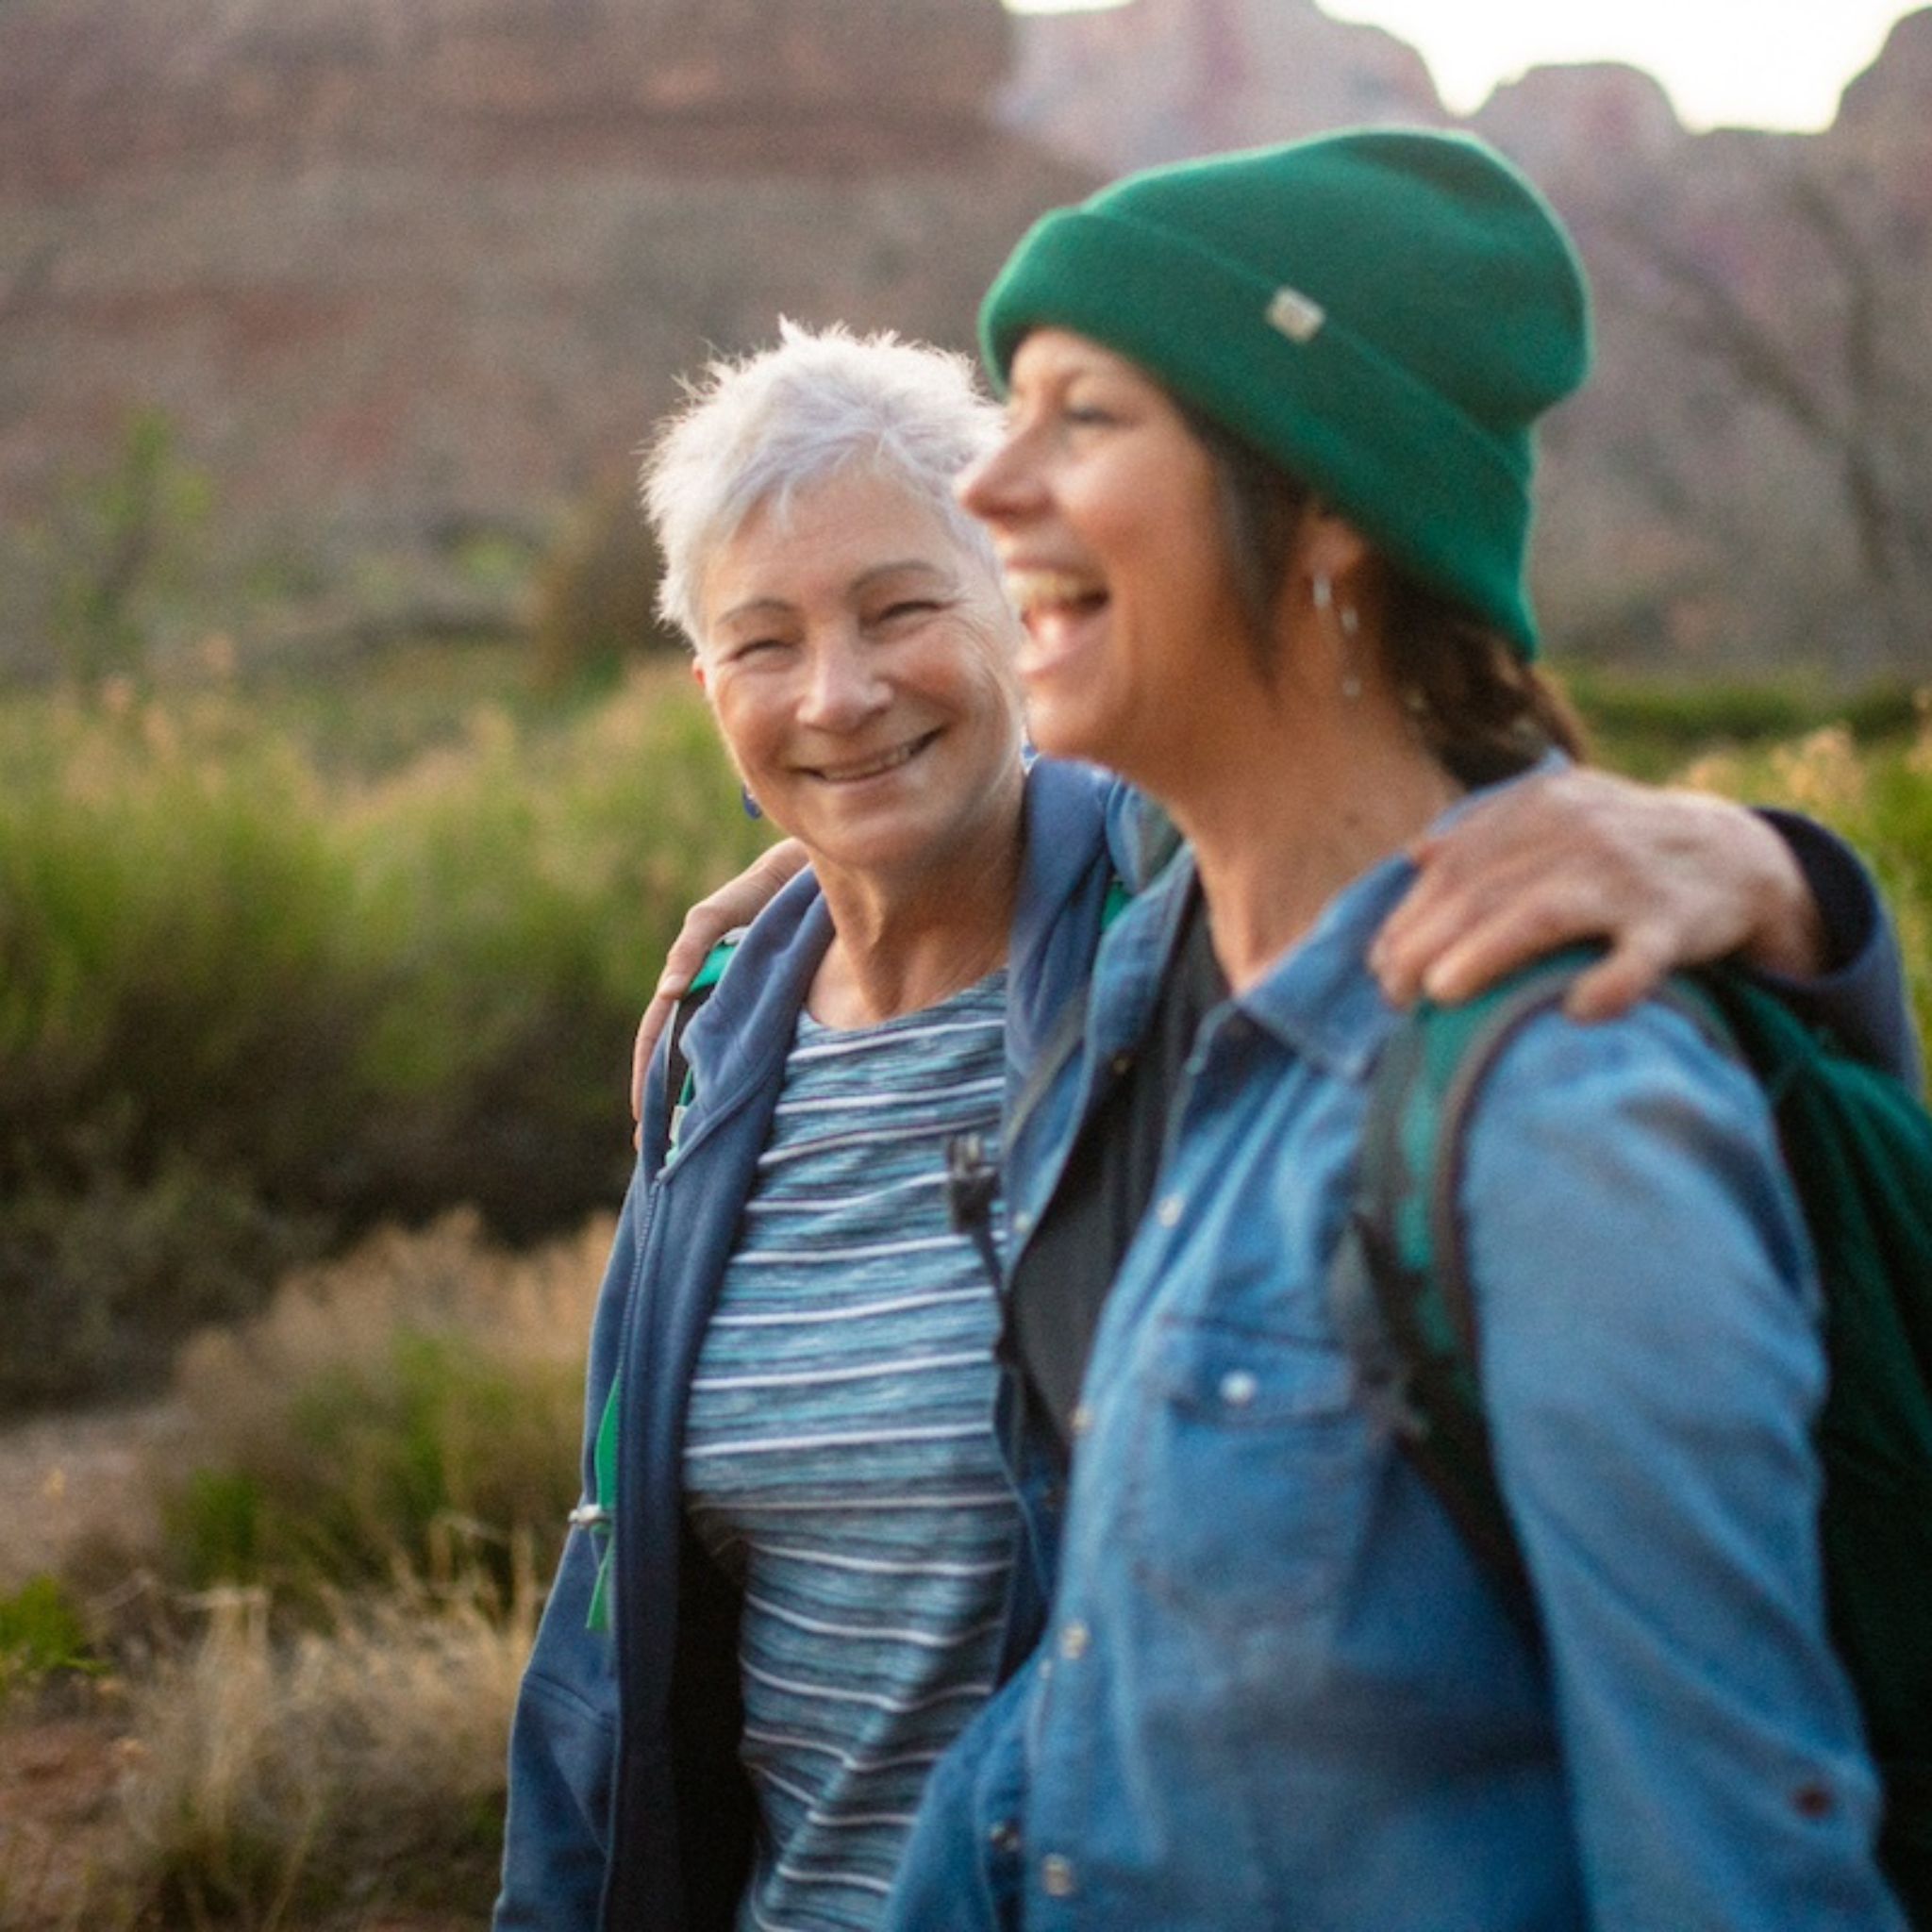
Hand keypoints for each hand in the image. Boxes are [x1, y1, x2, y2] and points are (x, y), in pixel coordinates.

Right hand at [630, 840, 809, 1136]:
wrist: (814, 879)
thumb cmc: (763, 890)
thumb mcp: (720, 912)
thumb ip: (692, 944)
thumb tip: (667, 991)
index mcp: (693, 983)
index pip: (657, 1040)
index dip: (646, 1079)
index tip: (641, 1122)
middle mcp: (718, 1003)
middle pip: (687, 1064)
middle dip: (672, 1109)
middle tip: (667, 1159)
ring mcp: (748, 1011)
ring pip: (723, 1067)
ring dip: (710, 1107)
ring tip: (704, 1154)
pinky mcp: (781, 1012)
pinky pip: (762, 1056)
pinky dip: (750, 1087)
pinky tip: (754, 1121)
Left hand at [1369, 766, 1827, 1018]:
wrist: (1734, 851)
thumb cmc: (1618, 844)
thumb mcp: (1558, 814)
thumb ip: (1487, 829)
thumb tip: (1414, 855)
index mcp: (1541, 809)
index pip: (1456, 867)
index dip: (1410, 916)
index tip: (1378, 964)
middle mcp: (1579, 836)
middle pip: (1485, 892)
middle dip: (1427, 943)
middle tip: (1394, 995)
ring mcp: (1628, 879)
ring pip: (1545, 915)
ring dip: (1489, 953)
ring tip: (1441, 992)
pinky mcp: (1676, 924)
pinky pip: (1640, 956)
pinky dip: (1611, 982)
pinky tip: (1575, 1009)